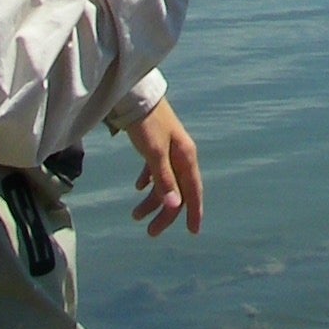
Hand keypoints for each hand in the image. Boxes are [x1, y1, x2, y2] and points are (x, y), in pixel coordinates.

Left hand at [124, 98, 203, 237]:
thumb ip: (164, 180)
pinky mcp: (157, 145)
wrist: (136, 96)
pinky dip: (148, 182)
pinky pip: (156, 171)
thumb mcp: (155, 153)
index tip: (193, 232)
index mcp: (185, 157)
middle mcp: (181, 156)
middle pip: (178, 191)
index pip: (193, 191)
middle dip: (165, 214)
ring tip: (135, 216)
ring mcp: (169, 150)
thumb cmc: (147, 123)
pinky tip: (138, 188)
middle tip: (151, 232)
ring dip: (152, 201)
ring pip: (165, 183)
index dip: (194, 212)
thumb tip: (175, 207)